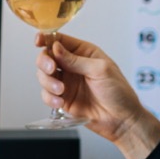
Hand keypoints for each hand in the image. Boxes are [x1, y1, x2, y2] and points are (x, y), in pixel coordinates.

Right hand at [34, 32, 159, 158]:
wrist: (121, 119)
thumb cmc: (119, 92)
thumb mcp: (101, 70)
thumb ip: (76, 60)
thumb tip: (56, 48)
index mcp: (83, 53)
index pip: (60, 40)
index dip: (46, 39)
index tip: (39, 42)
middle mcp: (72, 66)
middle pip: (47, 57)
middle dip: (45, 62)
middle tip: (51, 69)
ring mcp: (66, 82)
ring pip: (43, 76)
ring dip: (47, 82)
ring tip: (60, 90)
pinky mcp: (63, 99)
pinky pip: (47, 95)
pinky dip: (49, 97)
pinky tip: (60, 101)